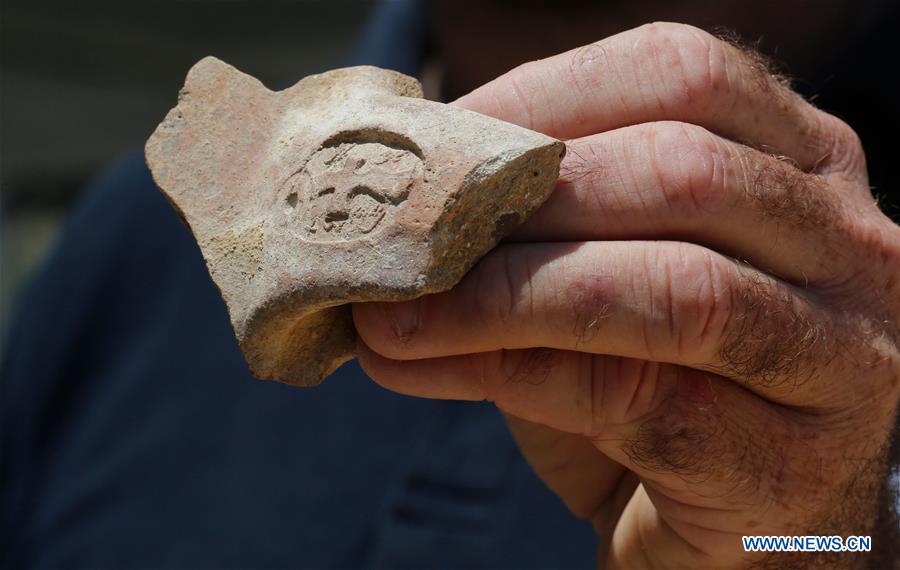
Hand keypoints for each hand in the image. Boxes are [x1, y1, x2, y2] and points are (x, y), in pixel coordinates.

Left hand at [352, 23, 899, 567]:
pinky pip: (643, 397)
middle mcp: (850, 245)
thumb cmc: (662, 388)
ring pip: (675, 288)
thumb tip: (402, 210)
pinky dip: (514, 370)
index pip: (684, 77)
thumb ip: (532, 236)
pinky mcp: (796, 461)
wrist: (739, 533)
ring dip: (507, 294)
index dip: (542, 96)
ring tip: (395, 313)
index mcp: (804, 163)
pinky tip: (423, 367)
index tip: (435, 143)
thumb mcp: (597, 283)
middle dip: (518, 198)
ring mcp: (842, 355)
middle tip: (404, 234)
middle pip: (682, 170)